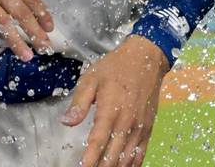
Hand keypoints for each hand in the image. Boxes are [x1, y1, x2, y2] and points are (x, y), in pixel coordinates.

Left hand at [62, 35, 168, 166]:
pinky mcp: (148, 128)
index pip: (97, 142)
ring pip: (127, 158)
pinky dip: (131, 164)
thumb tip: (67, 122)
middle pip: (112, 156)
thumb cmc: (116, 66)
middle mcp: (126, 122)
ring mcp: (139, 127)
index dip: (89, 160)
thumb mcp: (91, 78)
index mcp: (110, 110)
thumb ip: (79, 102)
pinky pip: (140, 153)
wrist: (146, 58)